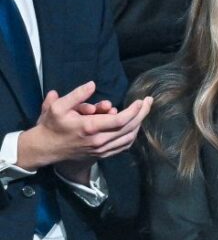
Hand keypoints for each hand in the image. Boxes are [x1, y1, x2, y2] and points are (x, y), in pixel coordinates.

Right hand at [17, 81, 152, 171]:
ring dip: (139, 124)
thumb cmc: (52, 125)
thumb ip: (76, 95)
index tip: (141, 100)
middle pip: (130, 128)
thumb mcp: (57, 106)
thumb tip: (92, 84)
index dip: (134, 110)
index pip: (121, 120)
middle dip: (142, 114)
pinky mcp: (102, 155)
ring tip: (143, 111)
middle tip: (149, 102)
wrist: (46, 148)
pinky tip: (135, 126)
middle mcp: (99, 141)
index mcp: (90, 127)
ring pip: (129, 138)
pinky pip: (123, 146)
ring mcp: (102, 150)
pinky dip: (132, 135)